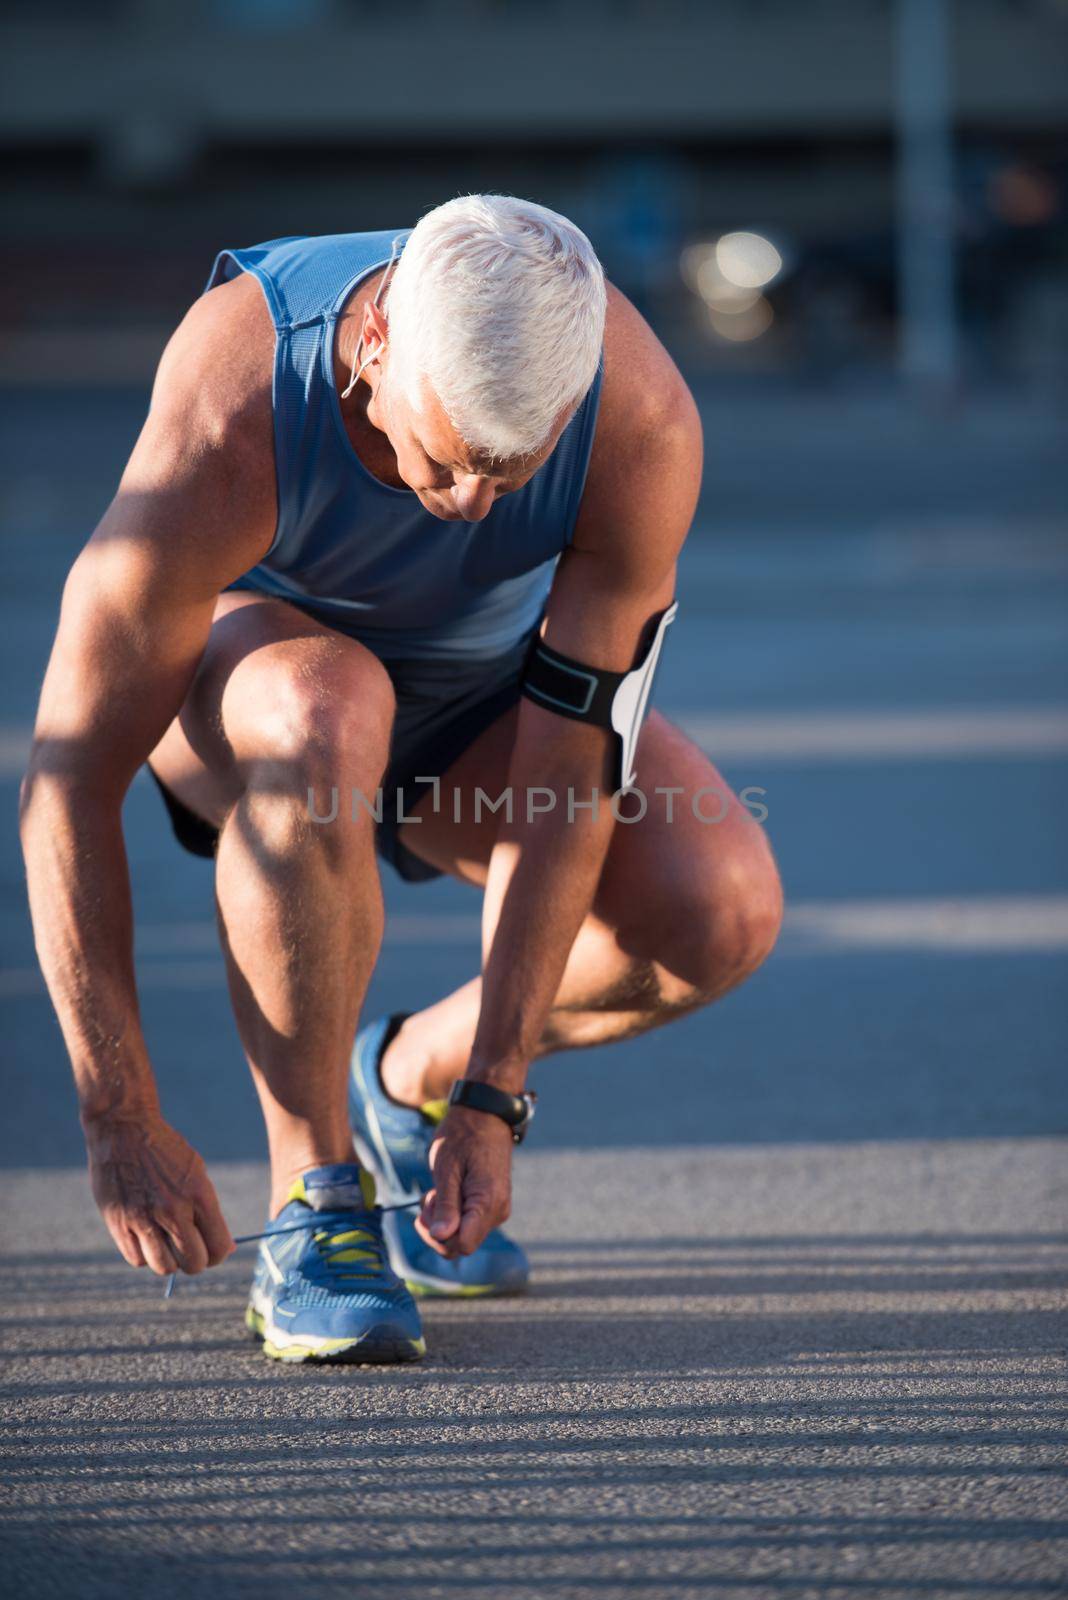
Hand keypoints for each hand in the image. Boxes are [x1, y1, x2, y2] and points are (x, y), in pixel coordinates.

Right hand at [84, 1110, 234, 1275]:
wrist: (123, 1129)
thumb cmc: (165, 1150)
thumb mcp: (196, 1171)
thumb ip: (209, 1211)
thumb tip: (227, 1249)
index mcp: (199, 1194)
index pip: (218, 1247)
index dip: (219, 1254)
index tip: (213, 1249)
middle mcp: (173, 1209)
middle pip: (193, 1264)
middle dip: (196, 1261)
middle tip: (190, 1249)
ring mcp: (144, 1218)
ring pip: (164, 1268)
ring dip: (169, 1261)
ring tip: (167, 1243)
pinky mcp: (118, 1223)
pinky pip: (137, 1260)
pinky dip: (144, 1255)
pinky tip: (146, 1237)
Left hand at [415, 1105, 512, 1257]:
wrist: (485, 1115)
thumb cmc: (464, 1136)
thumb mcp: (447, 1169)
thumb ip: (446, 1206)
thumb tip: (440, 1237)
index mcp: (488, 1203)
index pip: (462, 1245)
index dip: (439, 1234)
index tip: (427, 1209)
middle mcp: (497, 1212)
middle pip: (460, 1245)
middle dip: (437, 1227)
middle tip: (429, 1196)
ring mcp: (496, 1210)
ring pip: (462, 1235)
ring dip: (443, 1219)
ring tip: (438, 1189)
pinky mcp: (490, 1206)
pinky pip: (468, 1223)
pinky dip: (452, 1213)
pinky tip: (448, 1190)